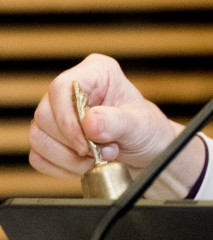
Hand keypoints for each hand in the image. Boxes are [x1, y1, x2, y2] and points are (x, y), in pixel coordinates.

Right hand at [30, 54, 182, 179]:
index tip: (86, 144)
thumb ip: (117, 122)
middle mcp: (71, 88)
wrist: (148, 152)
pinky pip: (38, 156)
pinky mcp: (50, 137)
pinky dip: (60, 167)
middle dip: (73, 143)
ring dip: (67, 158)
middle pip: (45, 115)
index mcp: (96, 72)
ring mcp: (57, 112)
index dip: (68, 118)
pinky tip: (84, 165)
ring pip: (38, 137)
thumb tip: (89, 122)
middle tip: (103, 153)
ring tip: (98, 159)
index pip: (61, 87)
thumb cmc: (147, 130)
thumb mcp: (140, 125)